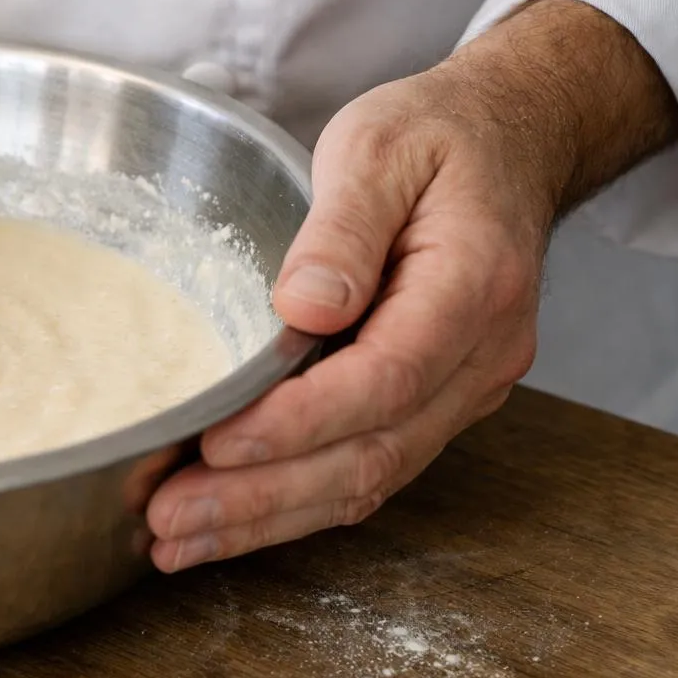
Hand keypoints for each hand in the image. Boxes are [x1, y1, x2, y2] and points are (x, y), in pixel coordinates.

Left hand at [146, 0, 677, 571]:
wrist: (508, 141)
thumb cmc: (437, 137)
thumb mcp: (380, 145)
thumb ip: (343, 225)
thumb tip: (304, 306)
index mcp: (472, 286)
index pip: (385, 377)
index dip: (298, 422)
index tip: (216, 445)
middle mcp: (479, 355)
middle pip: (372, 452)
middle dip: (263, 498)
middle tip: (168, 520)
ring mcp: (462, 388)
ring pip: (368, 477)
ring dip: (269, 518)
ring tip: (175, 541)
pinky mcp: (432, 401)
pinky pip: (368, 466)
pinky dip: (295, 502)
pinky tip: (228, 521)